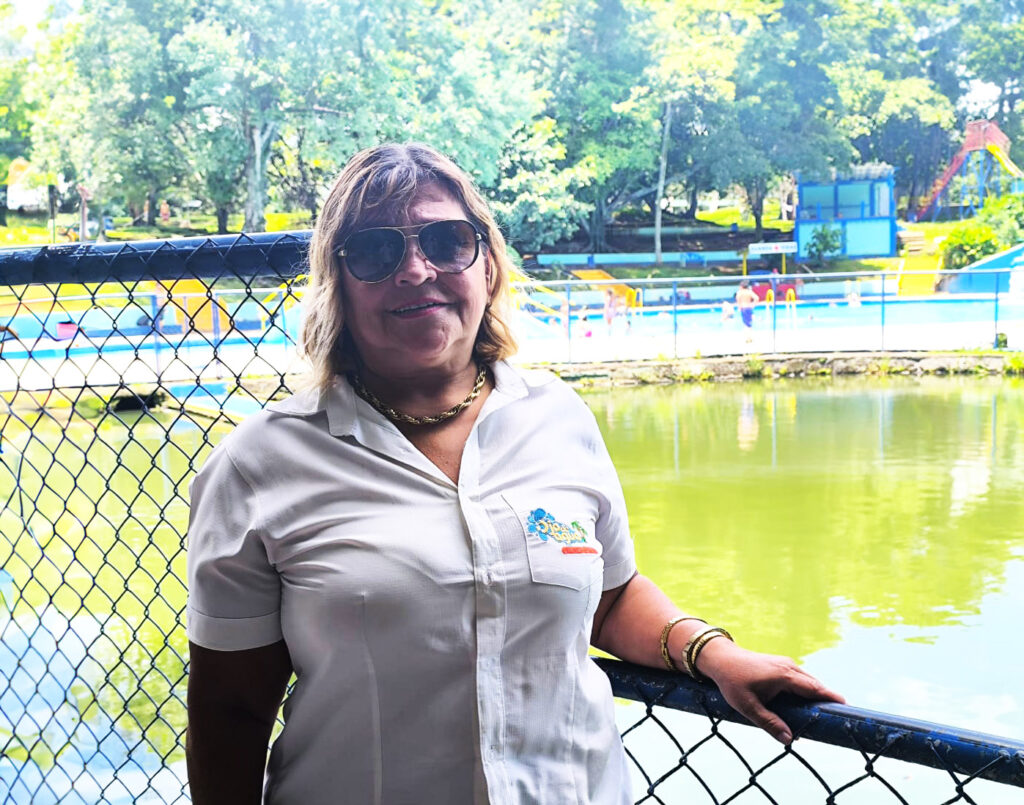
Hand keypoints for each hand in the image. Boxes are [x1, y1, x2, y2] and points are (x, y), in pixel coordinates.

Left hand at [695, 638, 844, 744]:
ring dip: (816, 694)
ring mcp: (785, 664)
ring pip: (808, 680)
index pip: (814, 689)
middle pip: (814, 685)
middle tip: (840, 715)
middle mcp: (789, 667)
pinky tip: (807, 702)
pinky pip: (800, 678)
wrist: (720, 658)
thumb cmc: (732, 682)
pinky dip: (807, 689)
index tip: (847, 707)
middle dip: (827, 699)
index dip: (830, 698)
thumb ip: (769, 723)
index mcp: (784, 676)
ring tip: (826, 712)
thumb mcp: (748, 706)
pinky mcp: (781, 665)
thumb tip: (789, 740)